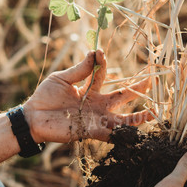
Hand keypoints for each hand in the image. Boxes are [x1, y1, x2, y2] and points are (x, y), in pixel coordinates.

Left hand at [23, 50, 150, 142]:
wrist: (33, 117)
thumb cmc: (44, 97)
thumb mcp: (61, 78)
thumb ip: (80, 70)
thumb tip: (94, 54)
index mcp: (88, 90)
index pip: (101, 75)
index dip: (102, 63)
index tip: (100, 52)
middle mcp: (95, 105)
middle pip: (120, 97)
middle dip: (136, 89)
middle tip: (151, 81)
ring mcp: (95, 119)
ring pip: (121, 119)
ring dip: (137, 117)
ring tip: (154, 113)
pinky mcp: (91, 131)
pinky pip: (111, 134)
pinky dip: (124, 133)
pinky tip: (136, 133)